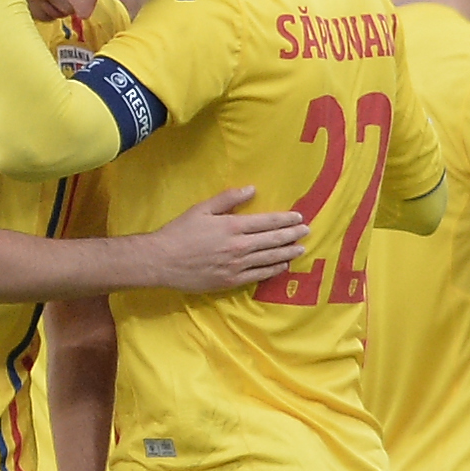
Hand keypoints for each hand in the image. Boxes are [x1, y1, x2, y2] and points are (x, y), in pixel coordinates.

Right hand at [140, 186, 309, 291]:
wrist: (162, 261)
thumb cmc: (180, 232)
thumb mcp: (202, 209)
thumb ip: (228, 199)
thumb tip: (251, 189)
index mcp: (232, 226)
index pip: (267, 222)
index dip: (285, 219)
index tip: (299, 217)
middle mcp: (239, 247)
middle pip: (273, 240)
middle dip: (292, 235)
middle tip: (307, 231)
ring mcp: (236, 266)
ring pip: (269, 259)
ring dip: (287, 253)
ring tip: (301, 248)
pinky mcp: (231, 281)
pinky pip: (258, 275)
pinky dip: (273, 270)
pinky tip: (282, 266)